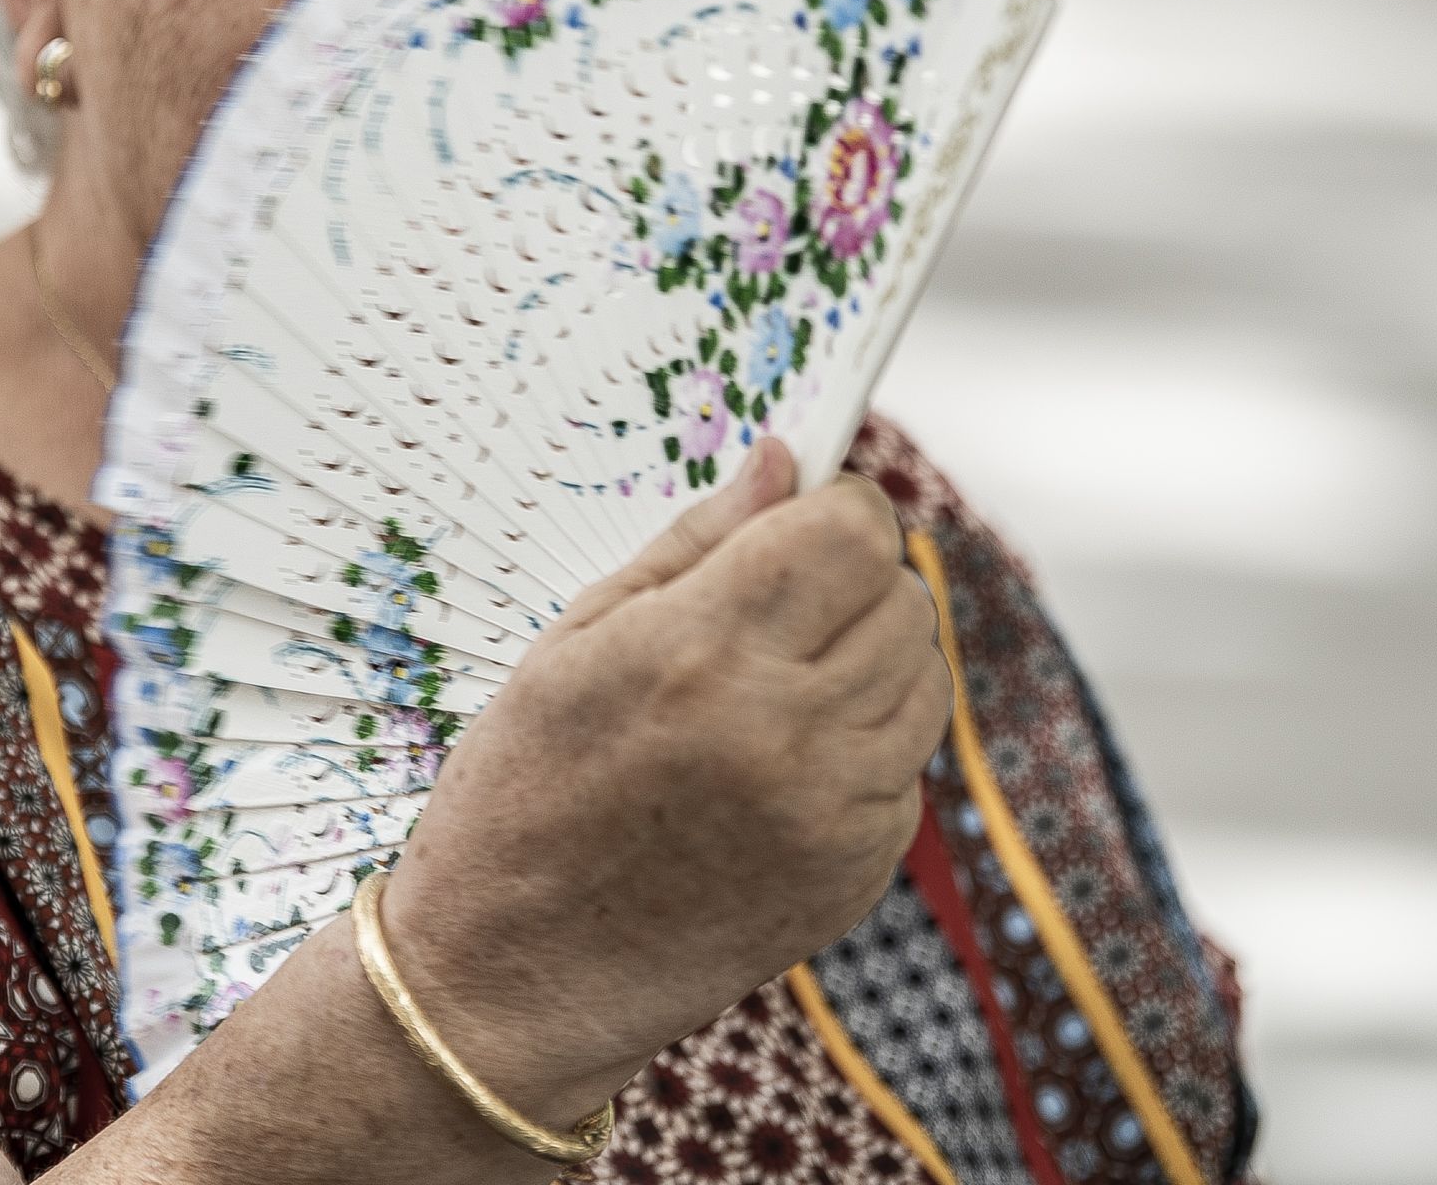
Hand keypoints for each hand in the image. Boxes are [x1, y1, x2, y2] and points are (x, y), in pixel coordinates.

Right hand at [373, 439, 953, 1125]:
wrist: (512, 976)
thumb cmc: (523, 795)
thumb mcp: (577, 641)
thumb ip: (696, 542)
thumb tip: (782, 461)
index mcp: (704, 650)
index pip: (854, 532)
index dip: (838, 508)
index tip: (804, 517)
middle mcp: (784, 731)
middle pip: (904, 597)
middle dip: (856, 578)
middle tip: (784, 601)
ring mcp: (831, 813)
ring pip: (925, 680)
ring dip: (873, 659)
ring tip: (779, 682)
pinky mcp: (855, 875)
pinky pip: (905, 767)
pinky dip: (863, 748)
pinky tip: (776, 764)